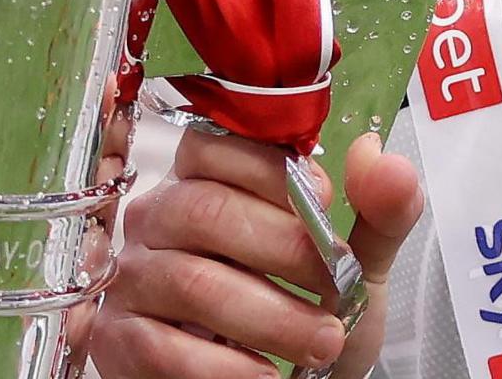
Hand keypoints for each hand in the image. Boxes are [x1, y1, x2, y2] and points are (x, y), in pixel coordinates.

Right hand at [79, 125, 425, 378]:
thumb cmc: (306, 321)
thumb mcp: (355, 271)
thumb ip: (377, 216)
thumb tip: (382, 159)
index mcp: (205, 183)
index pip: (216, 146)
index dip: (273, 171)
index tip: (325, 205)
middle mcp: (157, 220)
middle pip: (205, 210)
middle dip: (284, 251)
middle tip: (336, 293)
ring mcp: (133, 279)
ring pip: (191, 282)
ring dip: (269, 318)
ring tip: (321, 343)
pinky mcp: (118, 340)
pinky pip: (162, 347)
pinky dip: (223, 368)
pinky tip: (263, 376)